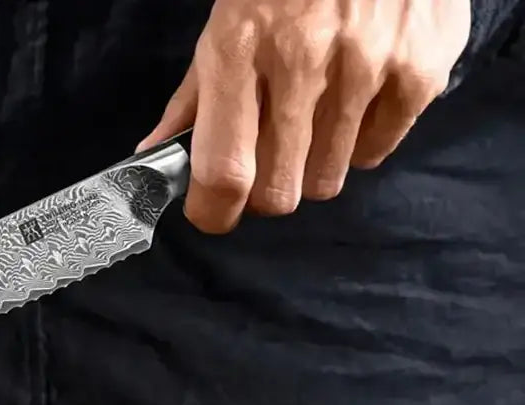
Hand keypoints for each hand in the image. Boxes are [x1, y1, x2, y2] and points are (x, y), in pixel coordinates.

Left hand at [138, 0, 470, 232]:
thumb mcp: (225, 20)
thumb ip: (193, 97)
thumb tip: (154, 153)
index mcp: (239, 49)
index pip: (224, 173)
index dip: (214, 211)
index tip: (213, 213)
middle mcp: (303, 60)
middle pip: (278, 193)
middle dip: (266, 189)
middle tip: (268, 157)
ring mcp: (367, 64)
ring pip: (326, 181)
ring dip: (313, 164)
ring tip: (315, 115)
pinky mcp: (420, 67)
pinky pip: (375, 152)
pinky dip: (361, 139)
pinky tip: (355, 97)